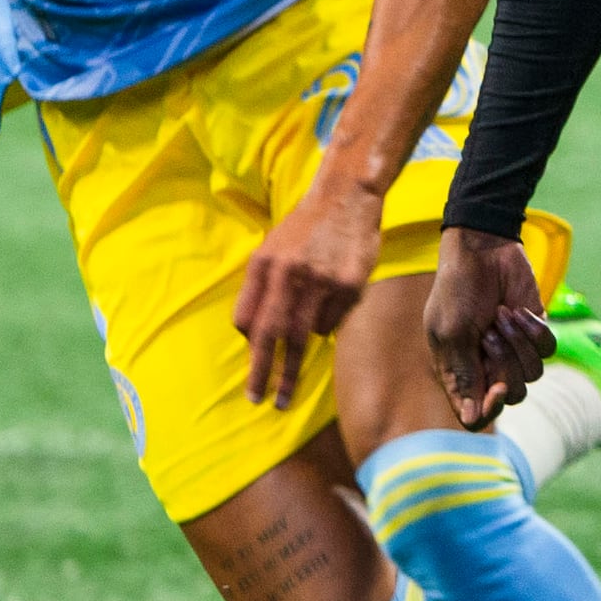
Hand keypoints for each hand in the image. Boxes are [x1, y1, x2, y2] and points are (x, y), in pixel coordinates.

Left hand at [233, 171, 385, 408]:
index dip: (254, 357)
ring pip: (309, 333)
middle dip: (271, 375)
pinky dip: (327, 323)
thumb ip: (256, 291)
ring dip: (302, 352)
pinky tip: (331, 301)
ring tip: (296, 373)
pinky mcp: (350, 285)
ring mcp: (323, 280)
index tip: (254, 386)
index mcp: (265, 265)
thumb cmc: (303, 230)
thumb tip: (250, 337)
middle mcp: (290, 274)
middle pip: (277, 336)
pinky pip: (333, 322)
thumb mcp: (269, 251)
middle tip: (268, 403)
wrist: (345, 197)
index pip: (251, 322)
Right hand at [424, 225, 554, 431]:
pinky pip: (548, 349)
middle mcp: (488, 367)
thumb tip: (472, 420)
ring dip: (518, 342)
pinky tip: (517, 309)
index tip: (494, 386)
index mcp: (460, 373)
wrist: (482, 249)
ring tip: (500, 315)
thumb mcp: (452, 332)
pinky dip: (534, 329)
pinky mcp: (535, 331)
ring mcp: (514, 350)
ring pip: (533, 374)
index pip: (477, 416)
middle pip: (512, 396)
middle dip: (505, 364)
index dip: (489, 409)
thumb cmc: (457, 289)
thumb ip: (464, 375)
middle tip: (488, 332)